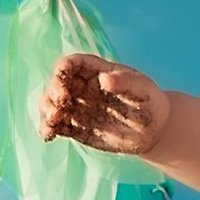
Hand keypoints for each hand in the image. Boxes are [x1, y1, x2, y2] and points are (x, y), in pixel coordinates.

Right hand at [38, 53, 170, 159]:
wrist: (154, 131)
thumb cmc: (149, 102)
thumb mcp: (142, 89)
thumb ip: (125, 82)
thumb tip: (105, 78)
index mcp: (96, 71)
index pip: (73, 63)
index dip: (64, 67)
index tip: (62, 75)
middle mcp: (81, 88)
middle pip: (57, 84)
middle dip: (54, 91)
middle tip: (61, 101)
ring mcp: (77, 108)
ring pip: (51, 105)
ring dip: (46, 110)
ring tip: (53, 119)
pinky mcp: (74, 127)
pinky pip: (55, 126)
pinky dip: (48, 129)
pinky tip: (49, 136)